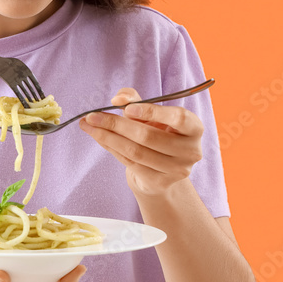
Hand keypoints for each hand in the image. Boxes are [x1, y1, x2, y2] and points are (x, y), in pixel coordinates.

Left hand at [79, 87, 203, 197]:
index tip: (126, 109)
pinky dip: (111, 148)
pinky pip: (130, 163)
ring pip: (136, 151)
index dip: (152, 112)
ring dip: (107, 137)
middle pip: (149, 136)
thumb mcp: (150, 112)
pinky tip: (98, 138)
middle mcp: (190, 151)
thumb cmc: (157, 132)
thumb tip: (119, 99)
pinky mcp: (160, 182)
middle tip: (92, 115)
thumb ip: (135, 100)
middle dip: (116, 124)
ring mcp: (176, 170)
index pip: (178, 118)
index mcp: (194, 128)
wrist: (160, 168)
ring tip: (88, 126)